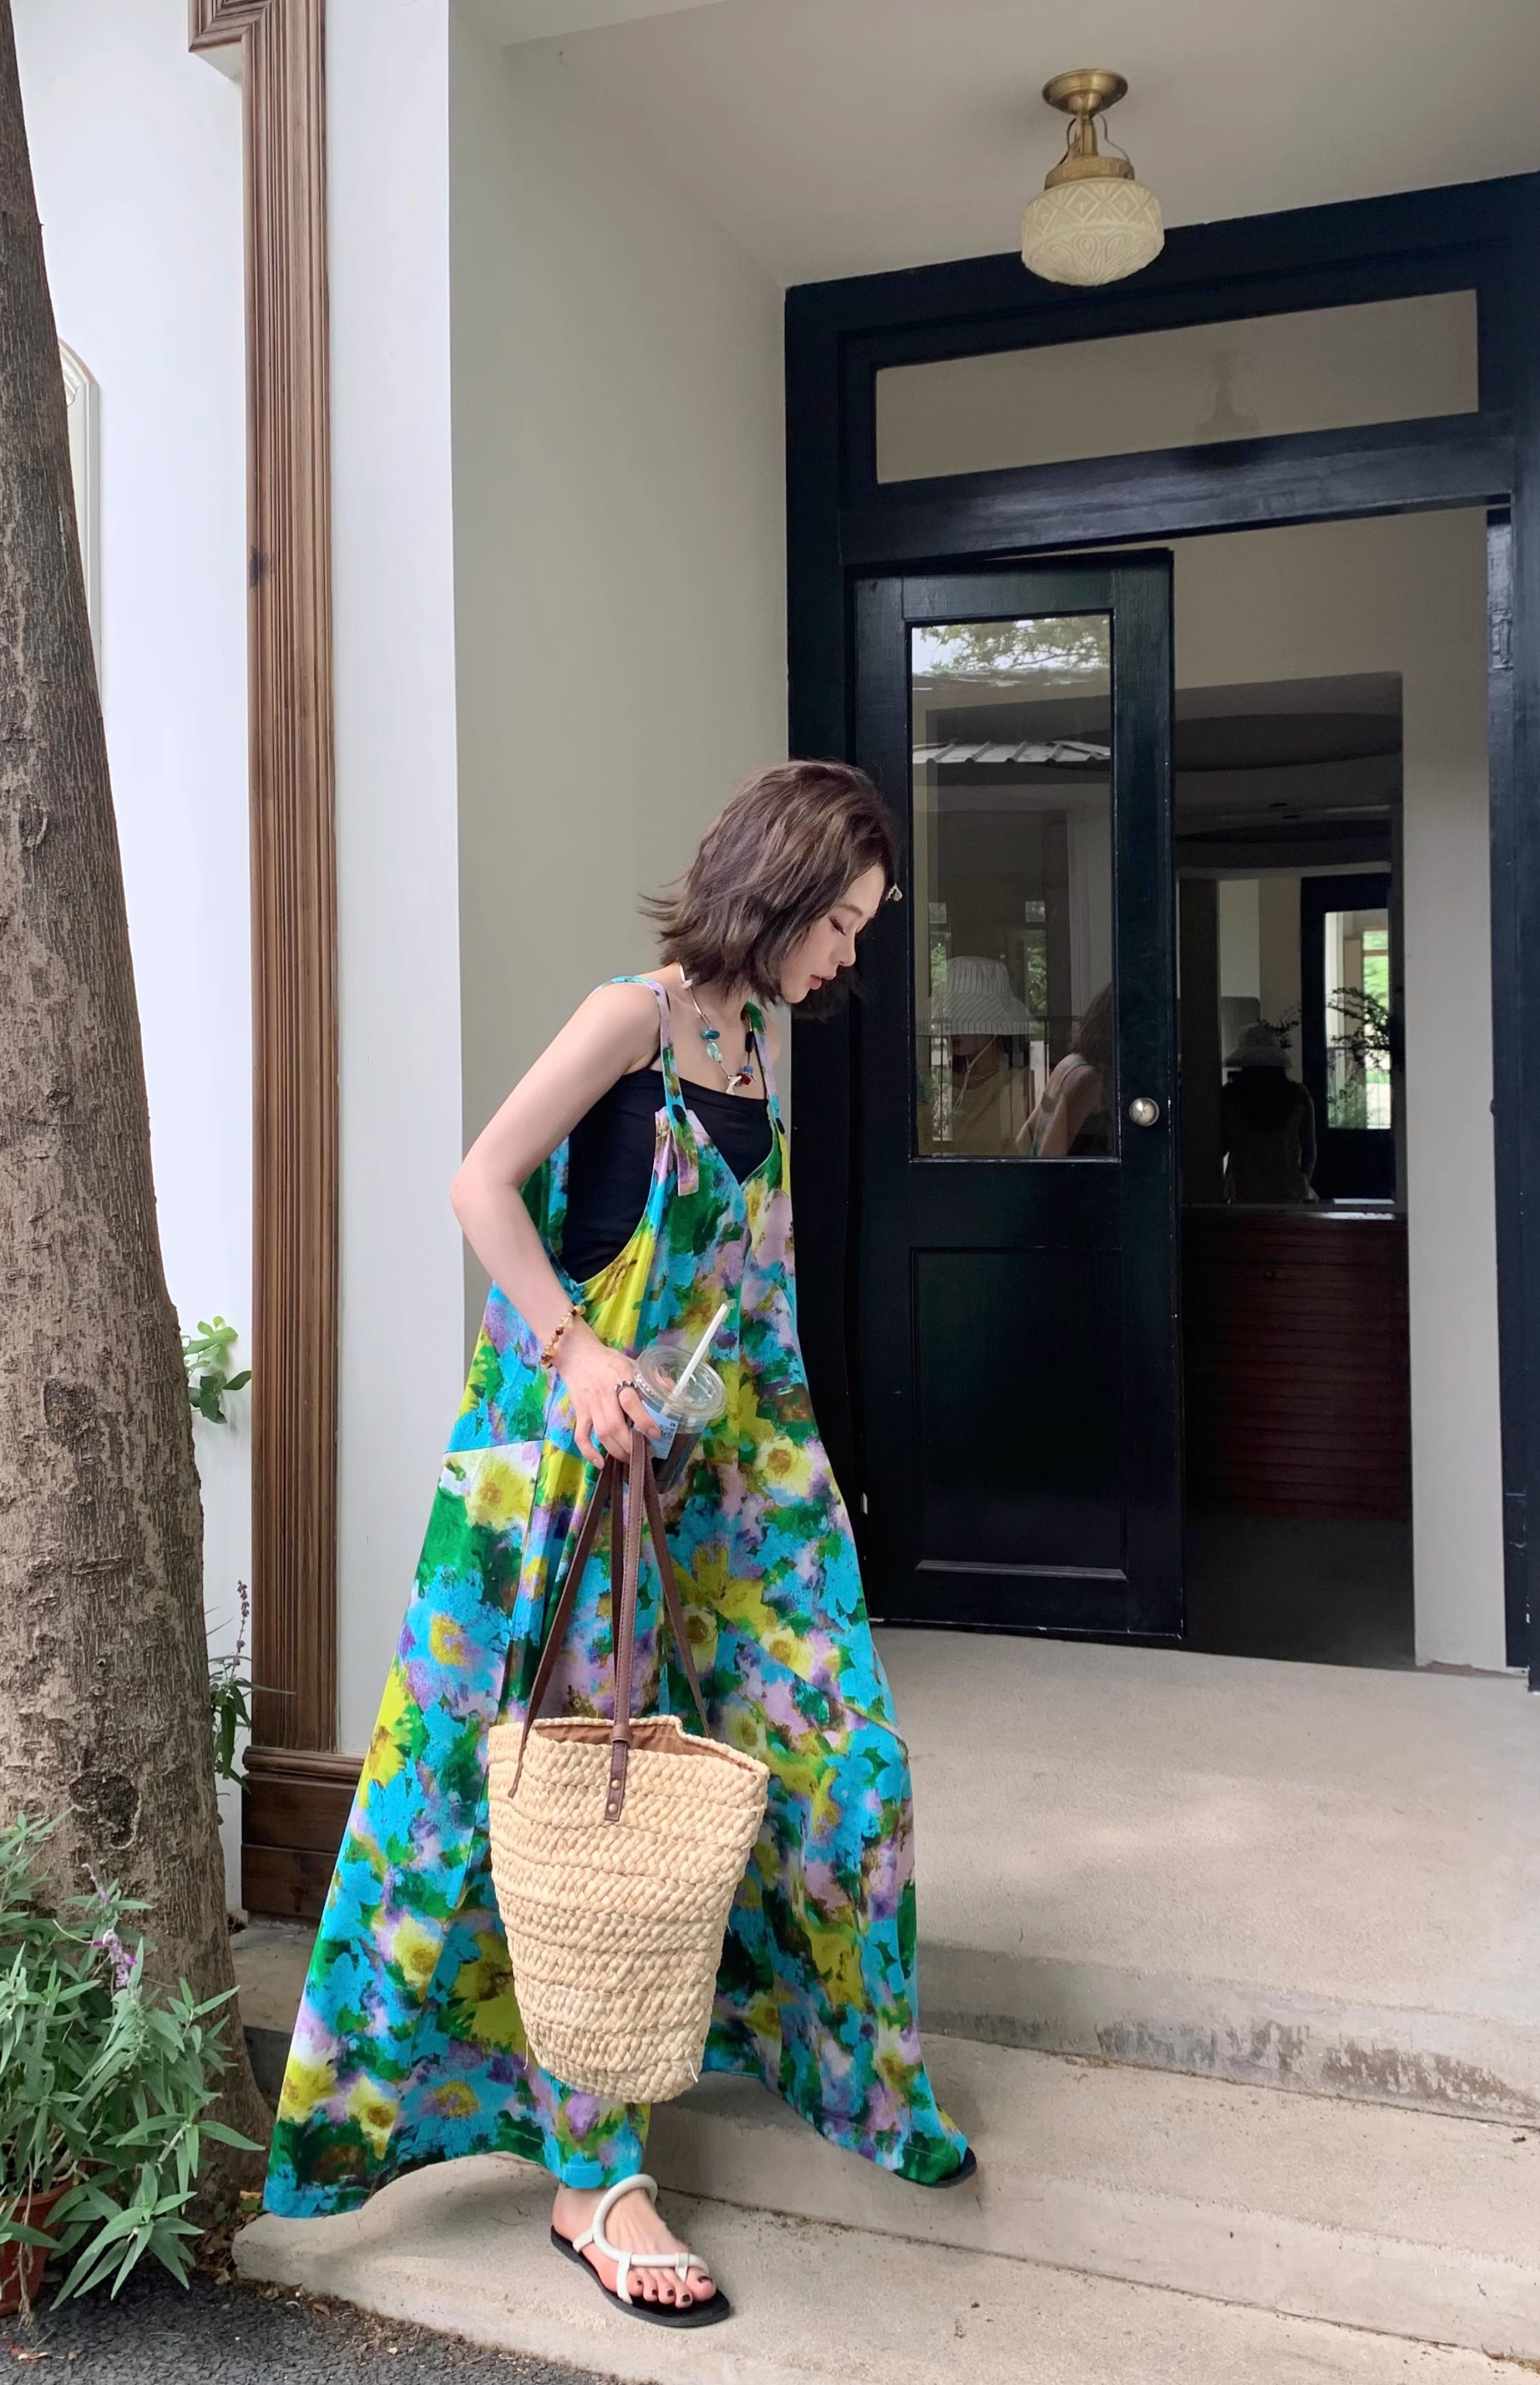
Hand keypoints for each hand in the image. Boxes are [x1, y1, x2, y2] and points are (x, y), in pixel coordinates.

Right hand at [555, 1319, 660, 1465]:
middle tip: (645, 1455)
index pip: (630, 1402)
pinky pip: (581, 1435)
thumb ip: (651, 1378)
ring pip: (601, 1434)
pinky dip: (588, 1452)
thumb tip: (674, 1392)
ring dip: (616, 1451)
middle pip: (614, 1426)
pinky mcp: (579, 1413)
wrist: (577, 1355)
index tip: (656, 1435)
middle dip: (630, 1445)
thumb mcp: (632, 1364)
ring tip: (630, 1460)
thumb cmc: (608, 1361)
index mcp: (620, 1379)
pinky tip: (600, 1463)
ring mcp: (590, 1405)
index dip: (643, 1420)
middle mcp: (604, 1394)